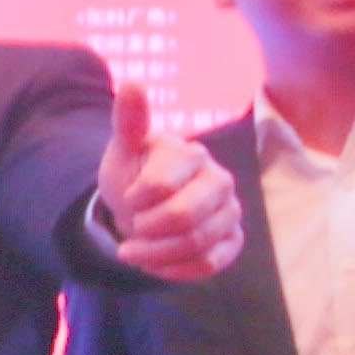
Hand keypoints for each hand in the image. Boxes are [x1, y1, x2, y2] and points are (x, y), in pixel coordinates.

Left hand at [94, 77, 244, 283]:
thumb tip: (133, 83)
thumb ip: (129, 121)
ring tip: (132, 250)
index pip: (162, 185)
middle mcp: (218, 180)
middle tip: (130, 228)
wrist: (143, 207)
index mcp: (191, 154)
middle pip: (185, 218)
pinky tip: (155, 264)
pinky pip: (211, 264)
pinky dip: (177, 270)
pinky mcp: (232, 239)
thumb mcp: (123, 149)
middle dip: (147, 231)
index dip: (135, 200)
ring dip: (155, 256)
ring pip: (197, 244)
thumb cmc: (133, 174)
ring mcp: (229, 210)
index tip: (127, 198)